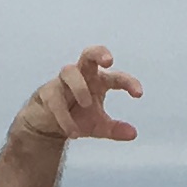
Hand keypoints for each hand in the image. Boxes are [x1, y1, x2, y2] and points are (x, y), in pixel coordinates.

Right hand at [16, 44, 142, 145]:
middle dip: (99, 53)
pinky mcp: (47, 93)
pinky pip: (55, 99)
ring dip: (79, 87)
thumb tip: (133, 133)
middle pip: (88, 54)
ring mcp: (62, 83)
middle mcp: (81, 76)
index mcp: (97, 81)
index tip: (139, 94)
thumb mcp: (99, 126)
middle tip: (109, 61)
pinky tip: (73, 132)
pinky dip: (65, 116)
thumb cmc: (77, 117)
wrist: (48, 126)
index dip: (128, 82)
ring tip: (87, 104)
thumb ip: (115, 129)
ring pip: (69, 72)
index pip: (116, 77)